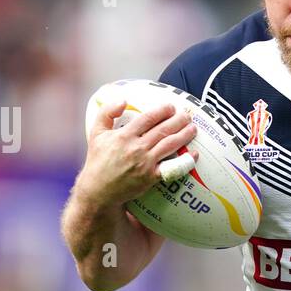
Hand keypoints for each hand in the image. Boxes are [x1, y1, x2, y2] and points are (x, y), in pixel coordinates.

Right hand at [77, 100, 198, 207]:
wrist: (99, 189)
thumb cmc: (98, 161)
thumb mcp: (96, 133)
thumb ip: (106, 113)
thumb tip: (122, 100)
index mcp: (124, 135)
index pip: (148, 118)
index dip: (162, 111)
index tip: (171, 107)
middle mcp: (136, 148)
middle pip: (163, 130)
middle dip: (178, 120)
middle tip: (187, 115)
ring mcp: (145, 163)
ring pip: (169, 145)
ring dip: (184, 135)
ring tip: (193, 128)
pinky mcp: (151, 177)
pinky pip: (172, 168)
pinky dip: (185, 161)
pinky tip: (194, 154)